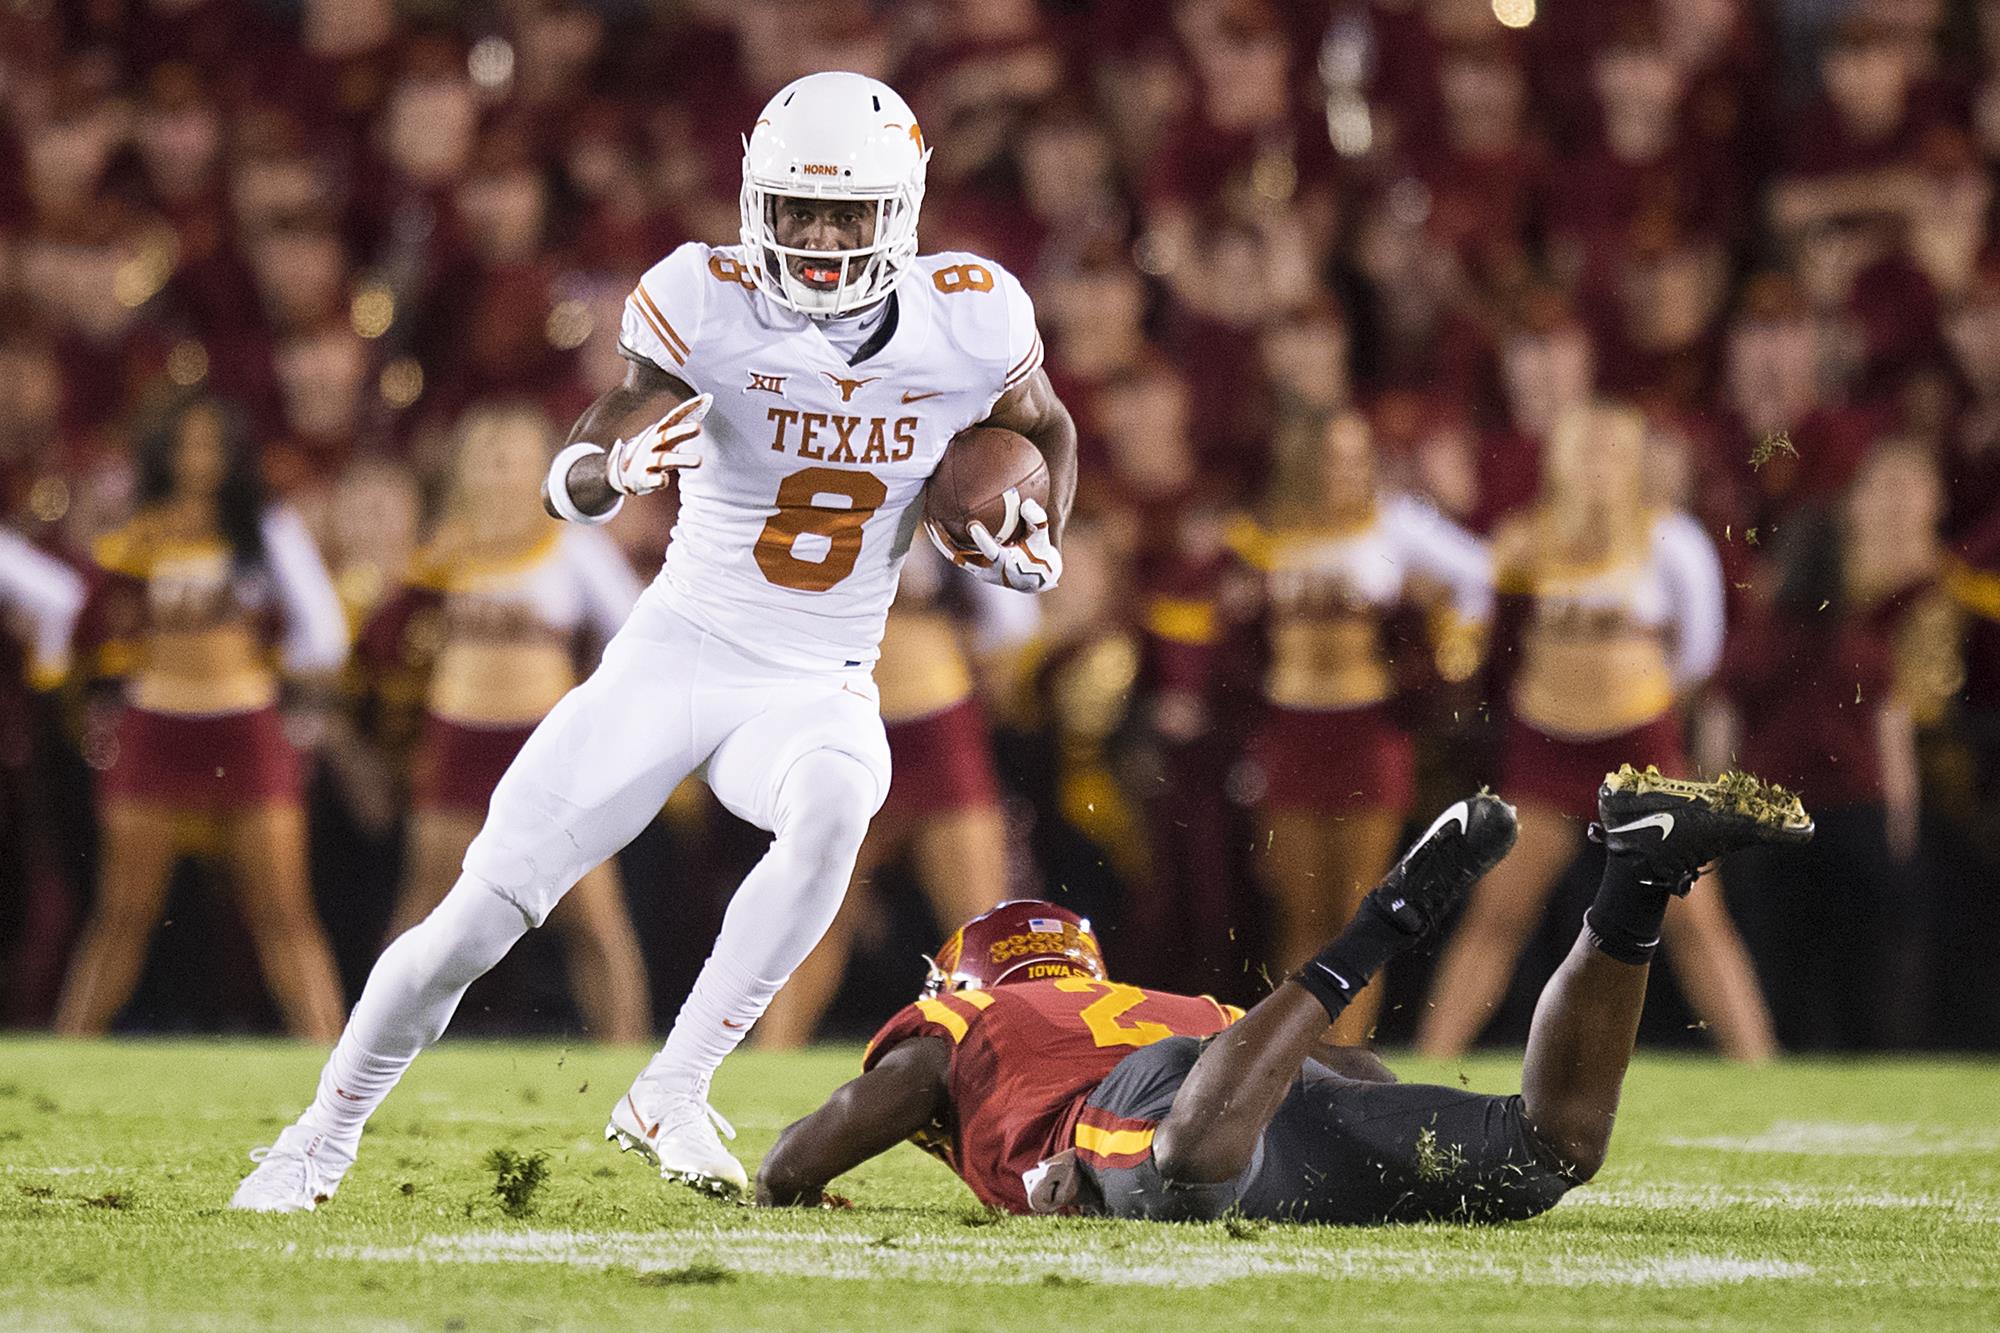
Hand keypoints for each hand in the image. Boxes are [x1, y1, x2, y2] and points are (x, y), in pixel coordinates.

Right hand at [607, 393, 711, 494]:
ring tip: (699, 461)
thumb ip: (680, 429)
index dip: (688, 408)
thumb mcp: (663, 439)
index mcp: (659, 433)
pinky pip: (652, 480)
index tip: (706, 398)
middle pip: (668, 436)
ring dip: (681, 459)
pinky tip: (665, 480)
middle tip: (698, 428)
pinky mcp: (644, 479)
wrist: (620, 473)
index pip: (673, 417)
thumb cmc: (650, 453)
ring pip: (665, 460)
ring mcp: (648, 461)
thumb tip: (702, 410)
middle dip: (683, 431)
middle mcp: (654, 445)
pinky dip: (658, 480)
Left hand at [926, 492, 1061, 592]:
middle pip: (962, 557)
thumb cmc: (1039, 553)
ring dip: (940, 541)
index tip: (972, 525)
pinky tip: (935, 522)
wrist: (1033, 578)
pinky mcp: (972, 568)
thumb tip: (1026, 502)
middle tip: (935, 522)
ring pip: (954, 556)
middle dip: (947, 541)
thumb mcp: (1042, 537)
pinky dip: (944, 541)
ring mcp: (977, 570)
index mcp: (1006, 563)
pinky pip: (954, 554)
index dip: (982, 540)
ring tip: (928, 521)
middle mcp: (988, 570)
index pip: (991, 552)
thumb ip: (1037, 520)